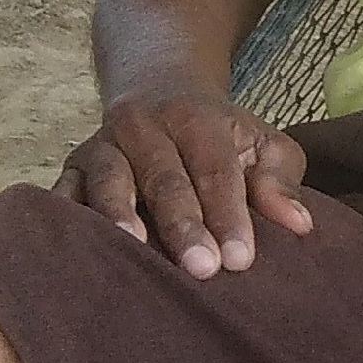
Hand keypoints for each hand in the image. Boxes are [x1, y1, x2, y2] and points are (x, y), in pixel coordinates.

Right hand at [55, 93, 311, 276]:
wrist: (157, 92)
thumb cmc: (219, 136)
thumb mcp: (261, 144)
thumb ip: (279, 180)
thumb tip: (299, 224)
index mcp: (196, 118)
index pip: (215, 170)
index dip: (229, 215)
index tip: (241, 260)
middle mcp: (143, 126)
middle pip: (164, 179)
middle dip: (183, 226)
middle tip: (202, 270)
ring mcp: (101, 147)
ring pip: (109, 184)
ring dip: (120, 220)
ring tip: (134, 254)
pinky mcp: (70, 169)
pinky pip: (63, 195)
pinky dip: (68, 222)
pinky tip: (78, 253)